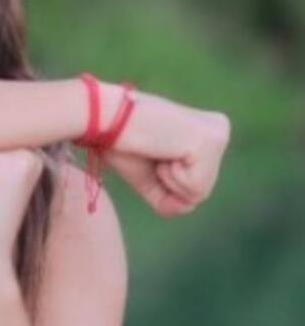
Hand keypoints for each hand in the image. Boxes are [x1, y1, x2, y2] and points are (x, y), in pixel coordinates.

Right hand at [98, 83, 231, 216]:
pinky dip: (169, 178)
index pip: (196, 186)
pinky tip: (161, 149)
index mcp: (208, 132)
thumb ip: (170, 198)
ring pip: (199, 193)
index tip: (151, 152)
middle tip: (153, 151)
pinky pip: (194, 189)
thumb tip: (187, 207)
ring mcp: (218, 135)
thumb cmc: (121, 143)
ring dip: (168, 180)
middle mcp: (220, 130)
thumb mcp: (150, 176)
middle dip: (168, 183)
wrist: (104, 118)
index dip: (165, 182)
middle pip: (201, 192)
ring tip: (157, 149)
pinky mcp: (210, 142)